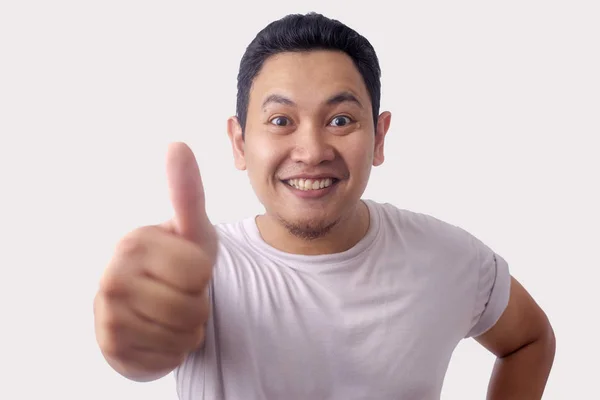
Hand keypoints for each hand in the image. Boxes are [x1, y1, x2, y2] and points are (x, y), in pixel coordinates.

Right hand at [93, 142, 216, 380]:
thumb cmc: (181, 262)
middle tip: (182, 295)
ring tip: (173, 313)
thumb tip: (177, 144)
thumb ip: (187, 191)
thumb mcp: (192, 229)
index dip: (204, 275)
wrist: (157, 305)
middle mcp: (111, 277)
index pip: (198, 272)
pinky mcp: (111, 347)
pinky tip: (161, 334)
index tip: (188, 268)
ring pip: (180, 335)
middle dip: (198, 305)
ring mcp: (107, 314)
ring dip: (188, 329)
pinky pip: (167, 358)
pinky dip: (175, 350)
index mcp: (133, 243)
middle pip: (190, 306)